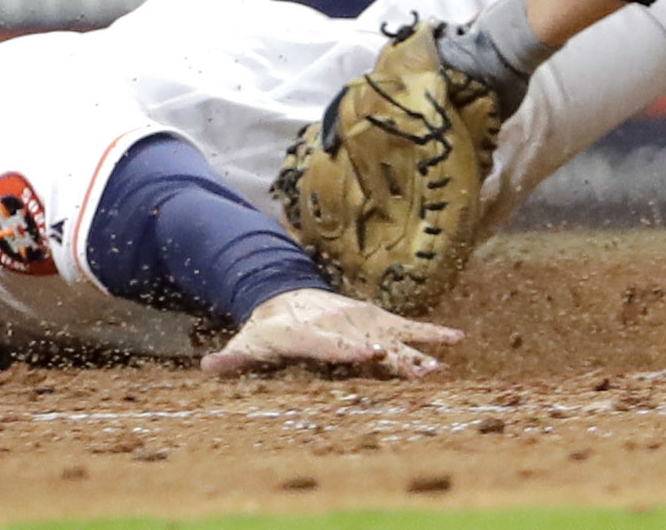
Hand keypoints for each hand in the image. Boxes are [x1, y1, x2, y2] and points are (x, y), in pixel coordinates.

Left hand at [199, 289, 462, 379]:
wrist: (285, 297)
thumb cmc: (265, 329)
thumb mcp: (247, 342)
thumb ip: (232, 357)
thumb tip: (207, 366)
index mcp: (314, 333)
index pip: (333, 343)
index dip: (351, 348)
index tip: (370, 353)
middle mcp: (344, 326)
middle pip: (371, 342)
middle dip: (395, 355)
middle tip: (419, 368)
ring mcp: (363, 323)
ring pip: (396, 338)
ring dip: (419, 350)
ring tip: (442, 365)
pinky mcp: (377, 322)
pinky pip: (407, 330)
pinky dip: (431, 334)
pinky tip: (459, 341)